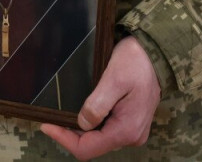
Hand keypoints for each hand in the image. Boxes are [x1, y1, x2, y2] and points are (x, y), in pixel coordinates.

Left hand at [41, 36, 160, 159]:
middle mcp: (131, 136)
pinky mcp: (130, 122)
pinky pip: (105, 130)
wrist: (155, 53)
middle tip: (51, 119)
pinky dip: (90, 125)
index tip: (46, 124)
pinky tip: (80, 112)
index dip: (64, 139)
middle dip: (69, 135)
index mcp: (126, 130)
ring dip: (79, 130)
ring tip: (61, 116)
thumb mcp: (113, 80)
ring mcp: (132, 130)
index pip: (87, 148)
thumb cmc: (135, 62)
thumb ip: (97, 105)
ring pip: (98, 139)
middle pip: (92, 146)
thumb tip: (82, 123)